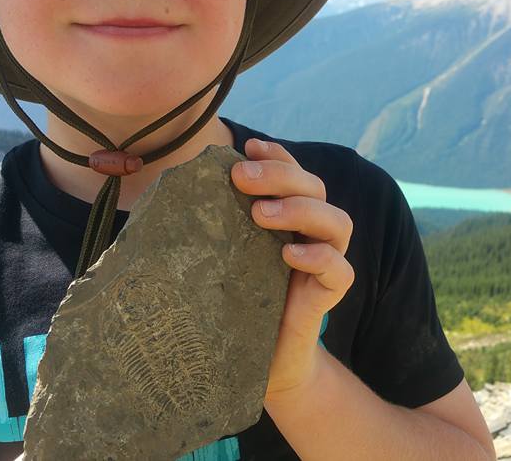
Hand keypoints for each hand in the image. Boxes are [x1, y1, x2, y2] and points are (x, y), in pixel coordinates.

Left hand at [231, 138, 354, 402]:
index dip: (277, 155)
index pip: (294, 175)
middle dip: (280, 174)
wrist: (259, 365)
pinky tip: (288, 256)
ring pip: (338, 222)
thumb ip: (212, 227)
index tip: (247, 146)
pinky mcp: (329, 297)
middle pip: (315, 188)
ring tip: (260, 214)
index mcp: (288, 220)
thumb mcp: (219, 259)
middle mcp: (312, 236)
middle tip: (241, 177)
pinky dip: (318, 257)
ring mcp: (324, 265)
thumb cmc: (233, 307)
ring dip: (301, 209)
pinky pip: (340, 270)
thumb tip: (170, 195)